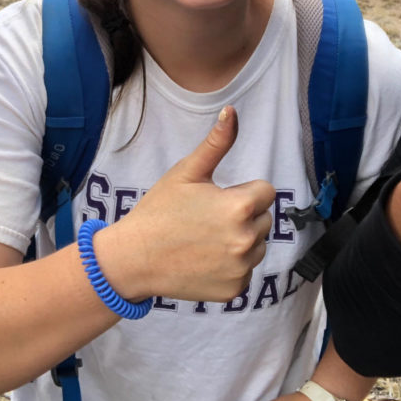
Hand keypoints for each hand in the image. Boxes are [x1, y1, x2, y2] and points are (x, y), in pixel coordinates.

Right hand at [102, 106, 275, 302]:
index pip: (265, 191)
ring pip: (257, 246)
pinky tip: (204, 260)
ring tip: (205, 240)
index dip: (242, 192)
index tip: (217, 199)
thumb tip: (232, 111)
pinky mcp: (234, 290)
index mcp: (239, 207)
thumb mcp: (187, 172)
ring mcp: (242, 269)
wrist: (134, 258)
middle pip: (263, 219)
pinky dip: (231, 267)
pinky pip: (246, 271)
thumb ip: (216, 143)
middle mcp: (247, 240)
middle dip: (243, 215)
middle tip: (207, 219)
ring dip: (240, 241)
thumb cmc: (159, 210)